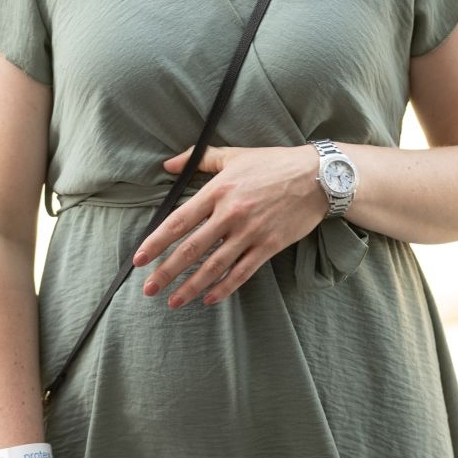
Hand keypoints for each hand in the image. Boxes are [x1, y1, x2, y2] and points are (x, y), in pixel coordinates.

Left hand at [134, 146, 325, 306]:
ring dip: (191, 287)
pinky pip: (242, 272)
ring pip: (214, 266)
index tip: (139, 259)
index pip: (178, 221)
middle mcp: (231, 214)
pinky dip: (224, 288)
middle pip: (191, 249)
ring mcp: (250, 232)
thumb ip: (199, 158)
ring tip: (174, 302)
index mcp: (218, 190)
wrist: (318, 176)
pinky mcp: (268, 246)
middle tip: (149, 290)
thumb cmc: (274, 163)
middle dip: (167, 273)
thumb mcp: (234, 155)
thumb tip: (168, 164)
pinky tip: (209, 299)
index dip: (156, 242)